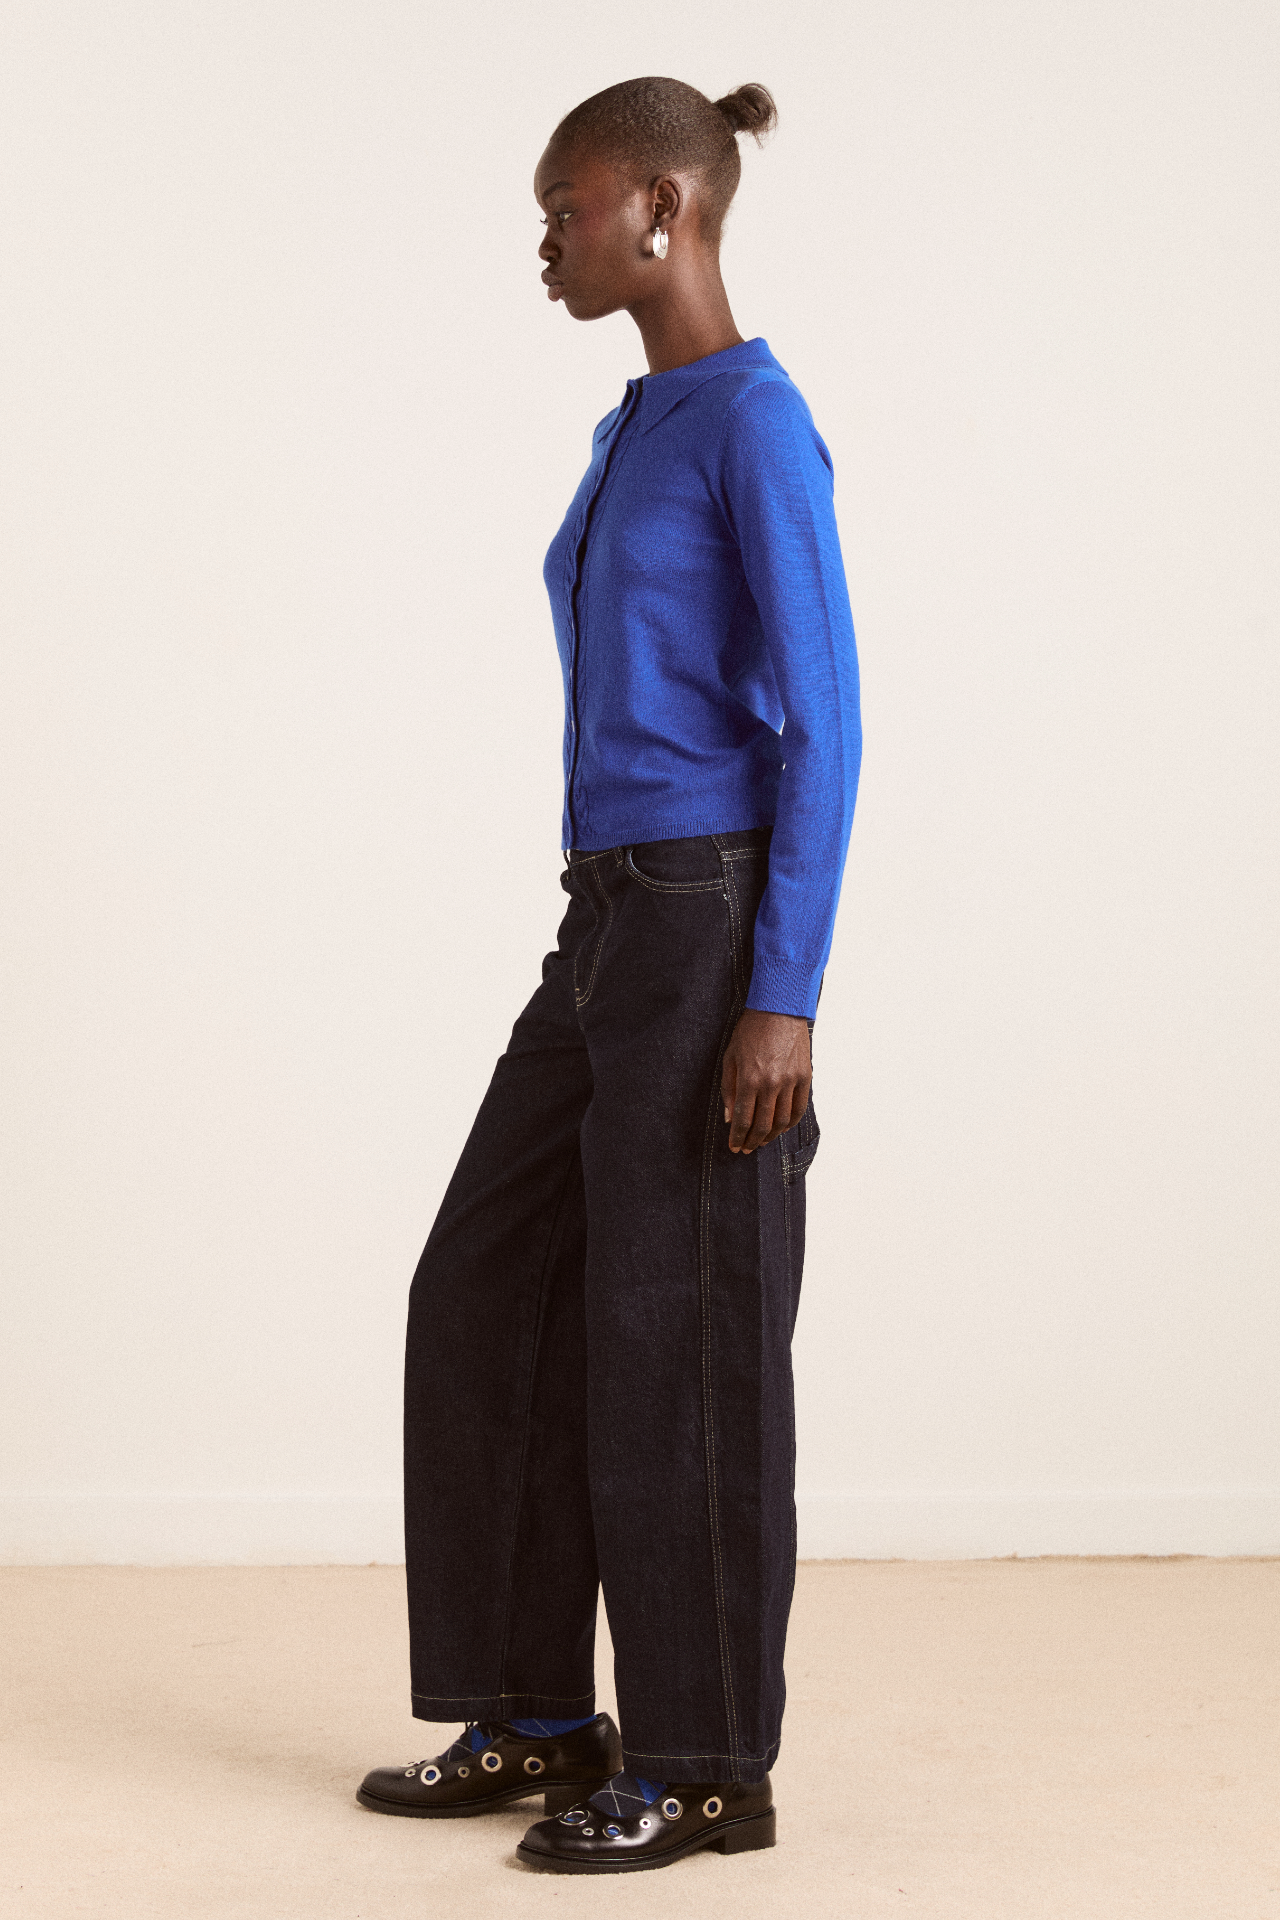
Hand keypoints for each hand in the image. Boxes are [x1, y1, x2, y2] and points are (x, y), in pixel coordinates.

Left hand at [721, 1009, 811, 1154]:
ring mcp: (790, 1081)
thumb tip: (730, 1118)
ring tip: (762, 1141)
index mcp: (749, 1079)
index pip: (743, 1119)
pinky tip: (781, 1128)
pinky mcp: (805, 1077)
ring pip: (782, 1121)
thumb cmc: (750, 1031)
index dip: (738, 1137)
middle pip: (762, 1125)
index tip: (734, 1147)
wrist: (779, 1009)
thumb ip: (728, 1089)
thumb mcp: (730, 1057)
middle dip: (752, 1141)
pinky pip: (799, 1109)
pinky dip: (790, 1123)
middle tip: (746, 1149)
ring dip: (771, 1136)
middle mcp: (771, 1083)